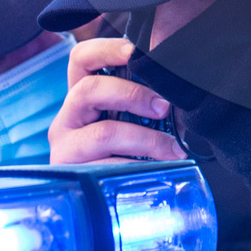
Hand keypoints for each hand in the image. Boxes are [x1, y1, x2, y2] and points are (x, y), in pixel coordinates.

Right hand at [49, 36, 184, 165]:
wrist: (100, 202)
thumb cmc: (125, 151)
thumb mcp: (134, 121)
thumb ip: (151, 105)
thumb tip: (185, 98)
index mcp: (81, 96)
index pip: (81, 59)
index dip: (106, 49)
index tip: (135, 51)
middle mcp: (67, 117)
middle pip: (89, 90)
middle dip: (132, 94)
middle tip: (164, 107)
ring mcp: (65, 147)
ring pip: (103, 132)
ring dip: (145, 138)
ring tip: (171, 148)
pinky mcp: (73, 174)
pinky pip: (109, 167)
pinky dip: (139, 166)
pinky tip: (157, 169)